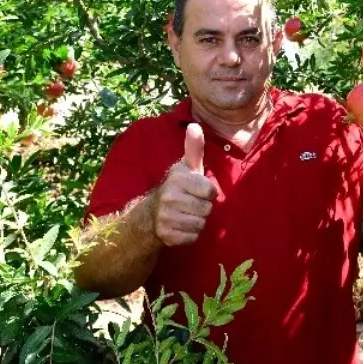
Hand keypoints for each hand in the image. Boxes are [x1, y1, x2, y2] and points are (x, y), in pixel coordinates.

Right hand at [152, 123, 217, 246]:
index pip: (210, 190)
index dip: (207, 192)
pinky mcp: (166, 236)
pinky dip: (190, 235)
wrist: (152, 213)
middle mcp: (169, 197)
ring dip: (197, 221)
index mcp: (177, 179)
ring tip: (186, 214)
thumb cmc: (178, 187)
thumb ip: (194, 148)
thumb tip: (195, 125)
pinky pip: (192, 238)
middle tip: (190, 203)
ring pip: (200, 224)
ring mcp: (165, 217)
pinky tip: (180, 226)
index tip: (197, 190)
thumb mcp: (187, 167)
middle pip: (207, 209)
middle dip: (203, 208)